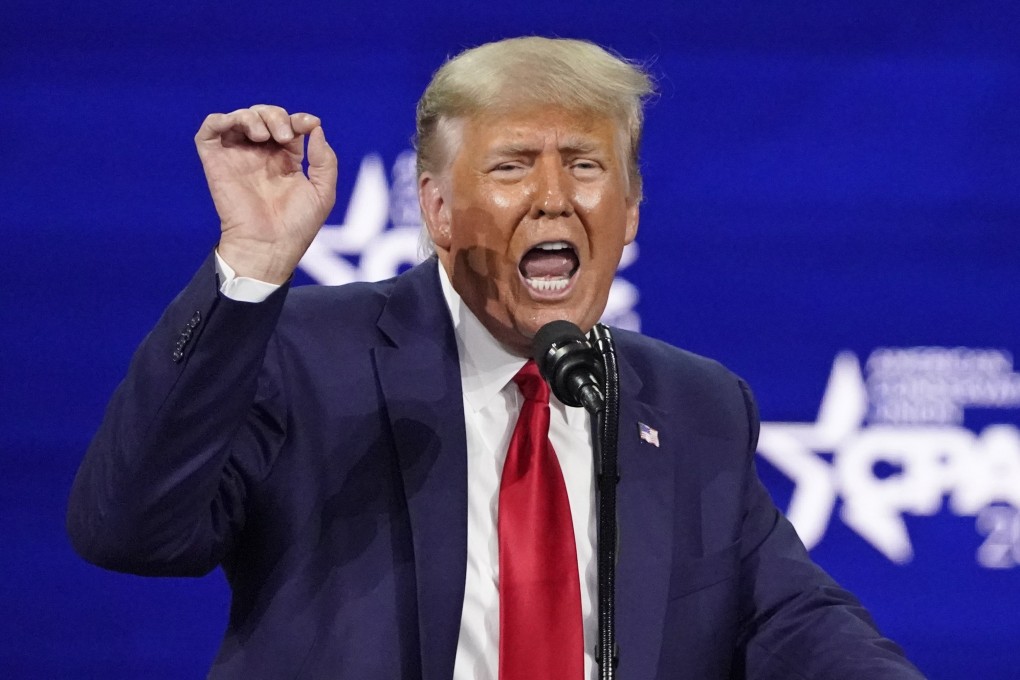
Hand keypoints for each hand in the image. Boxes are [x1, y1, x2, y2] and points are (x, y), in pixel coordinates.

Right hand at [195, 105, 337, 283]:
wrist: (269, 247)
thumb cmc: (297, 227)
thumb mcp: (323, 192)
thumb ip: (325, 160)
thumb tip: (316, 128)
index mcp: (285, 161)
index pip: (290, 126)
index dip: (299, 119)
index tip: (309, 125)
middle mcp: (261, 156)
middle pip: (265, 116)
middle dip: (276, 116)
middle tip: (284, 135)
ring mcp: (238, 157)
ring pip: (239, 118)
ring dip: (253, 116)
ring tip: (263, 136)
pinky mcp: (216, 162)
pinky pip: (209, 130)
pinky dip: (220, 119)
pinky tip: (238, 127)